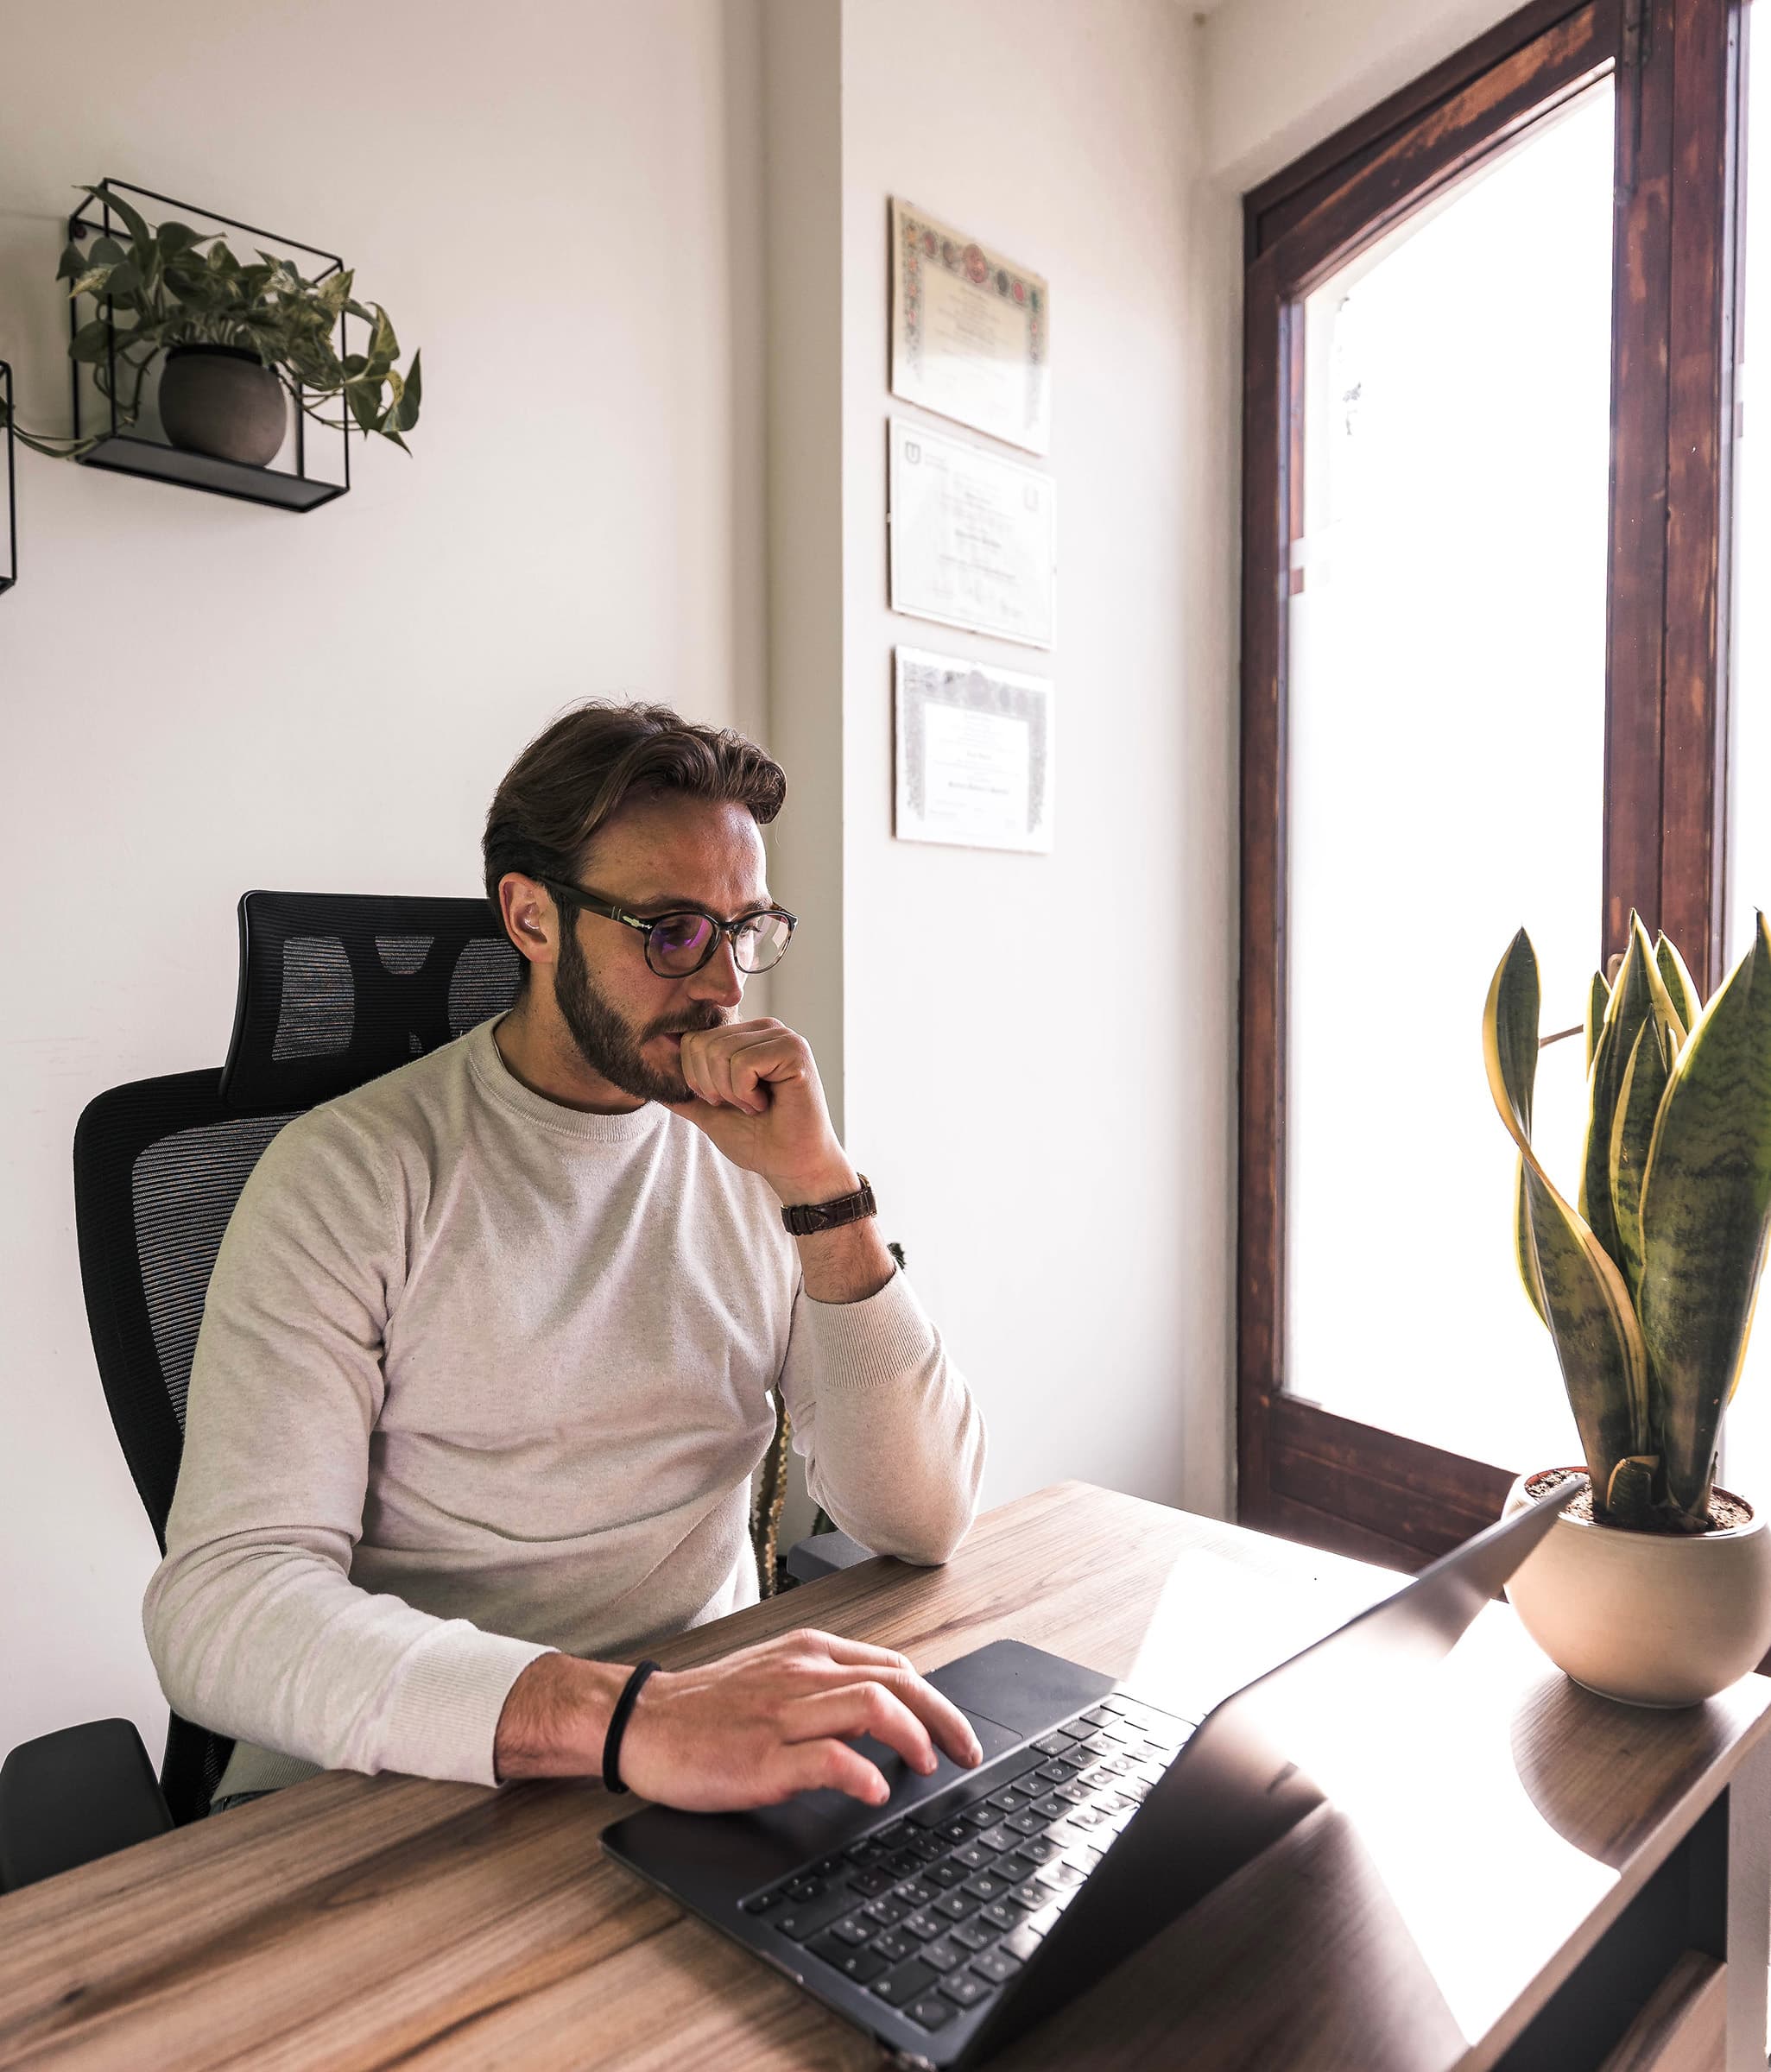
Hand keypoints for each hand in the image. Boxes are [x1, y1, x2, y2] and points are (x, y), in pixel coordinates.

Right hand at [621, 1628, 982, 1812]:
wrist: (641, 1721)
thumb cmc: (707, 1707)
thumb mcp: (774, 1675)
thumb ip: (826, 1685)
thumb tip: (884, 1714)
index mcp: (810, 1653)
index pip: (894, 1667)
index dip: (936, 1700)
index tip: (955, 1733)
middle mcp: (803, 1674)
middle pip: (898, 1683)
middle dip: (944, 1720)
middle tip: (965, 1754)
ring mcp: (783, 1714)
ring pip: (873, 1708)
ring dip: (914, 1739)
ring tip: (928, 1768)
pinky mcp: (762, 1756)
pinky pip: (827, 1758)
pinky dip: (862, 1773)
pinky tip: (876, 1791)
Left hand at [668, 1018, 855, 1201]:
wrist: (793, 1166)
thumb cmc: (758, 1140)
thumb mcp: (709, 1110)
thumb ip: (683, 1086)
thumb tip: (650, 1055)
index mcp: (746, 1037)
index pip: (694, 1040)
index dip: (697, 1079)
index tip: (726, 1102)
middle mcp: (765, 1029)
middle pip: (703, 1044)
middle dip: (712, 1087)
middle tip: (741, 1106)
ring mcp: (781, 1036)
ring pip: (720, 1052)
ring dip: (731, 1093)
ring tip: (756, 1105)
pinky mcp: (794, 1050)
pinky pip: (743, 1063)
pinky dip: (746, 1094)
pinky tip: (767, 1103)